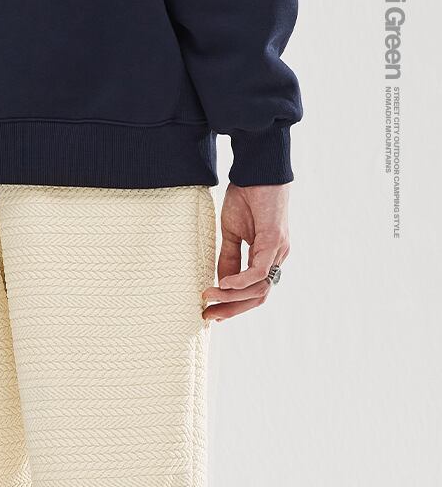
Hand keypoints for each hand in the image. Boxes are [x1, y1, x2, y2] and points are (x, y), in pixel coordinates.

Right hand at [202, 183, 290, 322]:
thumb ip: (229, 258)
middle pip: (258, 297)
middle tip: (209, 316)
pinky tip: (223, 284)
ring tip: (210, 296)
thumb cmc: (246, 196)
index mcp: (267, 257)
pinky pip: (258, 271)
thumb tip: (220, 282)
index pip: (253, 291)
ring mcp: (278, 250)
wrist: (257, 169)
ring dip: (232, 297)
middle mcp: (276, 257)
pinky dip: (240, 281)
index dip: (233, 305)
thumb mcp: (232, 232)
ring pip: (259, 289)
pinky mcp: (275, 241)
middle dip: (232, 309)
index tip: (212, 314)